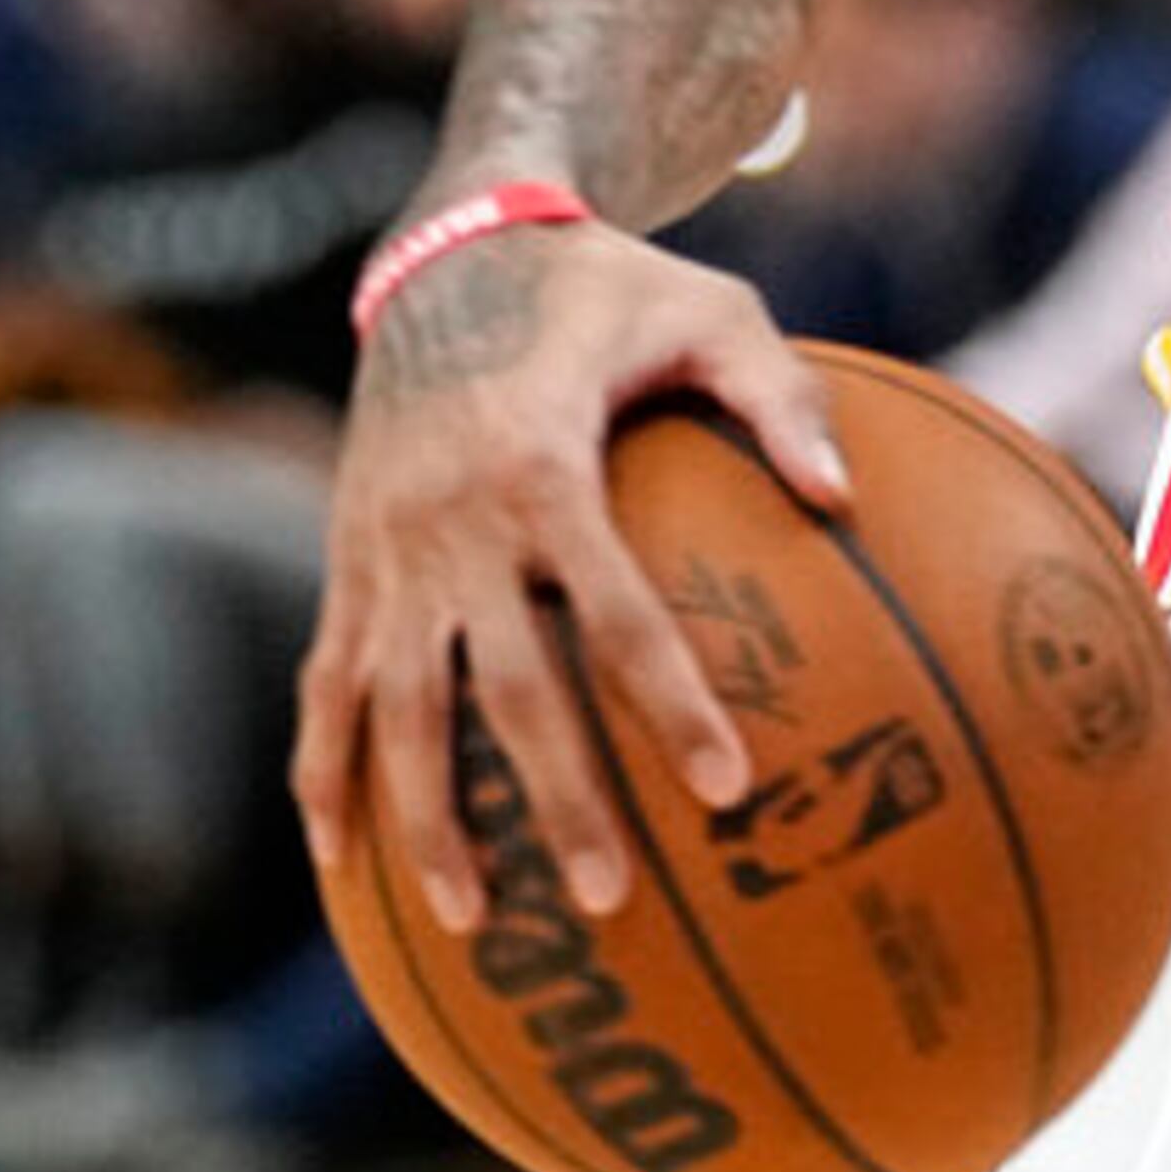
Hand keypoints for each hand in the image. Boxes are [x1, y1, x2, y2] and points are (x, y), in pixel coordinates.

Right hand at [290, 220, 851, 941]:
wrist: (450, 248)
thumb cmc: (606, 286)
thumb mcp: (710, 307)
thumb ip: (780, 397)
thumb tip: (847, 500)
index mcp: (543, 463)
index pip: (614, 610)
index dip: (669, 701)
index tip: (728, 789)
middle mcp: (452, 520)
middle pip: (500, 687)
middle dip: (552, 799)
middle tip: (608, 898)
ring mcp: (385, 548)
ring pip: (392, 707)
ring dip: (423, 820)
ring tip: (469, 923)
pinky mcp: (347, 560)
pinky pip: (325, 682)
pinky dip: (323, 771)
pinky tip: (338, 859)